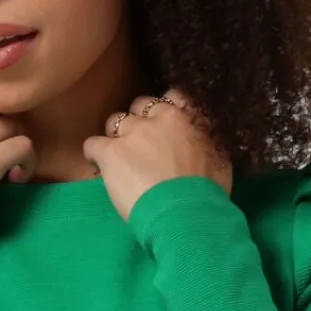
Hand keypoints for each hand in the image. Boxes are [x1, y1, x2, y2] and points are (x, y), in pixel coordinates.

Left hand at [82, 87, 232, 223]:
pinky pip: (92, 144)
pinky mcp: (110, 152)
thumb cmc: (207, 192)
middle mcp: (156, 118)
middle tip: (142, 144)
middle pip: (140, 105)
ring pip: (114, 121)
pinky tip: (98, 165)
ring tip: (119, 157)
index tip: (164, 127)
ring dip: (117, 136)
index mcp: (184, 118)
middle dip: (139, 121)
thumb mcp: (218, 159)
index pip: (172, 97)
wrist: (184, 213)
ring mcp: (131, 133)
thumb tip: (203, 138)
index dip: (164, 112)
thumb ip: (207, 141)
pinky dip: (94, 154)